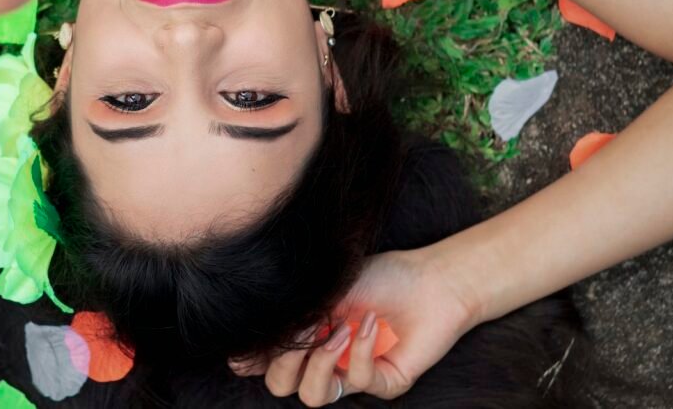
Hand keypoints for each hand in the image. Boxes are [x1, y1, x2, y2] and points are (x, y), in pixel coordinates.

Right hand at [230, 248, 481, 404]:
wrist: (432, 279)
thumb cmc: (381, 276)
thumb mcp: (325, 289)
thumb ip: (288, 317)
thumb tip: (240, 349)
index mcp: (308, 336)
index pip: (268, 362)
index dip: (252, 359)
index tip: (244, 348)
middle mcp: (326, 359)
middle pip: (282, 386)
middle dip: (283, 359)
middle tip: (301, 330)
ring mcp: (354, 373)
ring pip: (313, 397)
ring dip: (318, 362)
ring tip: (338, 329)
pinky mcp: (384, 383)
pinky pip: (358, 381)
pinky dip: (360, 350)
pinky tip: (369, 323)